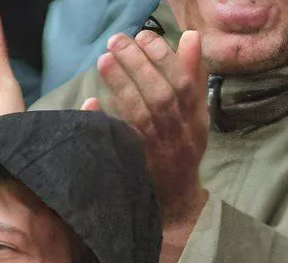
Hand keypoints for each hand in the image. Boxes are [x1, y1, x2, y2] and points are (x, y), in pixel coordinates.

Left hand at [96, 29, 209, 262]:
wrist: (175, 201)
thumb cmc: (182, 148)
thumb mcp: (195, 113)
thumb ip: (192, 75)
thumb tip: (190, 36)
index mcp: (196, 122)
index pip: (184, 85)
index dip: (165, 59)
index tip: (145, 37)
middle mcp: (179, 137)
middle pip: (162, 97)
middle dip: (139, 66)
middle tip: (117, 41)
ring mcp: (157, 153)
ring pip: (141, 116)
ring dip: (122, 86)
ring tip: (104, 59)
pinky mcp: (136, 167)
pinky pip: (119, 143)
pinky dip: (105, 122)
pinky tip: (91, 102)